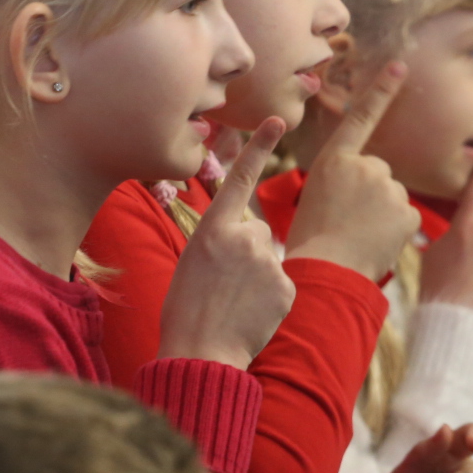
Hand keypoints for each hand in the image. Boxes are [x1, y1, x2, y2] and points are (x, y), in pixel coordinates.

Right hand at [158, 118, 297, 368]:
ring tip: (235, 303)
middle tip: (224, 285)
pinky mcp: (286, 286)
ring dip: (259, 277)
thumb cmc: (186, 311)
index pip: (240, 178)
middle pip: (258, 231)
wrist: (201, 353)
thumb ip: (222, 241)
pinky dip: (270, 299)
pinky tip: (251, 315)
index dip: (258, 146)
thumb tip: (251, 238)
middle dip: (248, 253)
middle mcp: (243, 237)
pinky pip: (282, 284)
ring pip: (270, 259)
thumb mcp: (192, 262)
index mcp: (212, 229)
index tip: (276, 120)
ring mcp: (268, 261)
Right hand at [285, 63, 419, 280]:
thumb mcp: (317, 196)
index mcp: (335, 160)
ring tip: (358, 235)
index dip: (381, 90)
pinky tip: (375, 243)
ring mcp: (388, 187)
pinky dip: (394, 230)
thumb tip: (373, 179)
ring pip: (393, 196)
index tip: (400, 65)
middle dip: (371, 194)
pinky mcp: (406, 211)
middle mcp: (365, 166)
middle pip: (379, 173)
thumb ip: (346, 180)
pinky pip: (405, 216)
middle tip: (347, 220)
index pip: (361, 117)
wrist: (325, 271)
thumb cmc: (312, 240)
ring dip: (382, 214)